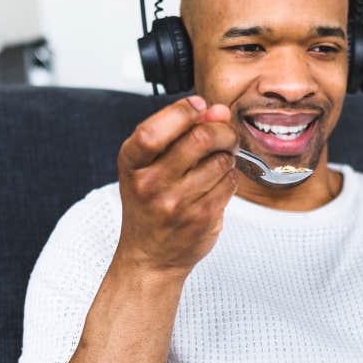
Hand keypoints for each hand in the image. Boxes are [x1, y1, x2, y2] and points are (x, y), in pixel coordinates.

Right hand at [115, 95, 238, 277]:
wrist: (150, 256)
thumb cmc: (149, 206)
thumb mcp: (148, 166)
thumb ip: (178, 134)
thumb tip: (216, 111)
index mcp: (131, 163)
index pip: (155, 129)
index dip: (184, 110)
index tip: (200, 105)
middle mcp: (150, 184)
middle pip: (199, 138)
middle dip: (221, 130)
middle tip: (225, 134)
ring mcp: (176, 204)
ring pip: (220, 161)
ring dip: (227, 156)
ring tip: (218, 163)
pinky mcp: (201, 219)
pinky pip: (229, 183)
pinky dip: (230, 178)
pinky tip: (218, 184)